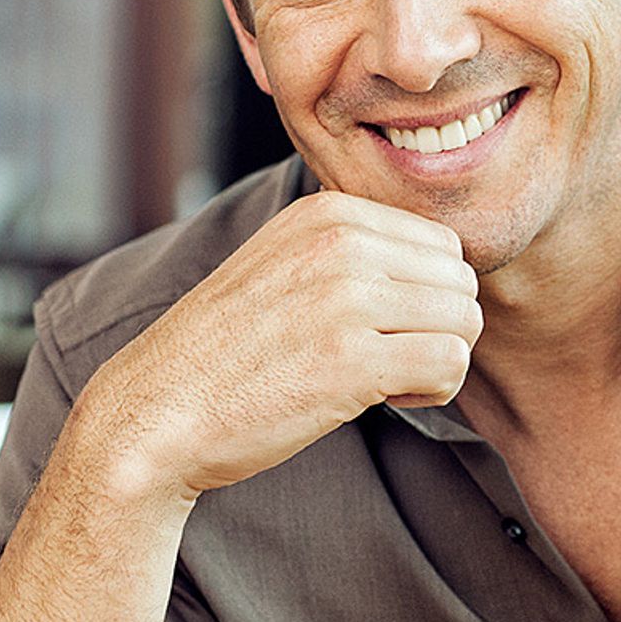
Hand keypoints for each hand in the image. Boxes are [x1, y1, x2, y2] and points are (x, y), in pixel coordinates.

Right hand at [70, 190, 481, 499]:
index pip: (441, 244)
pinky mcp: (352, 360)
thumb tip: (442, 264)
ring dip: (439, 361)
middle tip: (389, 360)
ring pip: (464, 321)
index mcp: (328, 212)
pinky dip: (434, 391)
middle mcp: (341, 242)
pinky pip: (450, 363)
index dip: (425, 296)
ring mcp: (346, 298)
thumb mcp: (282, 262)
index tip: (380, 328)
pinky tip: (388, 399)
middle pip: (460, 282)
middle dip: (439, 328)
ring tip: (387, 380)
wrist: (156, 409)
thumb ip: (350, 249)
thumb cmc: (226, 350)